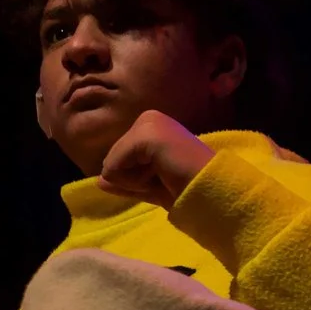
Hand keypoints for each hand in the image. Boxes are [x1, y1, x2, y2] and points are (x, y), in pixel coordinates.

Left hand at [96, 109, 214, 208]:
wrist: (211, 191)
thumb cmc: (184, 188)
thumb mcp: (147, 186)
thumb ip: (123, 180)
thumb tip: (99, 179)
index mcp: (150, 126)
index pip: (116, 159)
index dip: (133, 180)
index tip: (162, 178)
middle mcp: (148, 118)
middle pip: (110, 161)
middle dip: (132, 180)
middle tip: (164, 177)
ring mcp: (147, 124)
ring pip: (110, 166)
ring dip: (135, 181)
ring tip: (165, 175)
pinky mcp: (145, 136)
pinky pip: (114, 168)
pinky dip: (134, 181)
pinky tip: (162, 173)